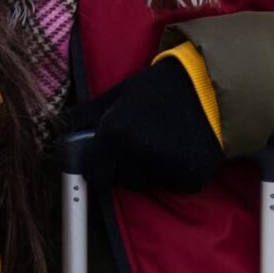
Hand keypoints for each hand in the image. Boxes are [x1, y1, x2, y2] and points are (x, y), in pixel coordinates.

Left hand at [70, 60, 223, 193]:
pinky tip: (180, 150)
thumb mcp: (119, 94)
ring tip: (162, 142)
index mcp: (114, 135)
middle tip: (141, 142)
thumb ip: (88, 115)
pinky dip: (174, 173)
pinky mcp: (189, 180)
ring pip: (146, 183)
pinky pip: (172, 185)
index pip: (95, 174)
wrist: (210, 87)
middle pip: (121, 180)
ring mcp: (164, 170)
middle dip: (125, 167)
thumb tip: (63, 131)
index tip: (106, 160)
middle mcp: (136, 156)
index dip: (100, 167)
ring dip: (149, 170)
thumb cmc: (159, 88)